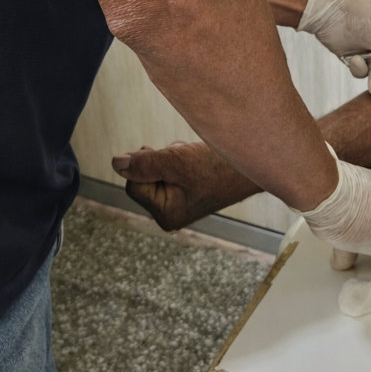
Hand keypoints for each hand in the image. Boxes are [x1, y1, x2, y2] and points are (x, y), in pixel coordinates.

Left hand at [111, 141, 249, 229]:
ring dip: (171, 157)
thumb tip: (116, 163)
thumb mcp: (177, 161)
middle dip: (160, 160)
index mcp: (166, 215)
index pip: (134, 184)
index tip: (171, 156)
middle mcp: (171, 214)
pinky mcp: (188, 192)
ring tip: (195, 158)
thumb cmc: (219, 166)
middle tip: (185, 157)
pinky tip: (199, 159)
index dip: (147, 165)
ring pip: (158, 171)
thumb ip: (144, 163)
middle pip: (144, 178)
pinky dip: (180, 159)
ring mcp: (180, 204)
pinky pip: (171, 171)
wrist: (253, 164)